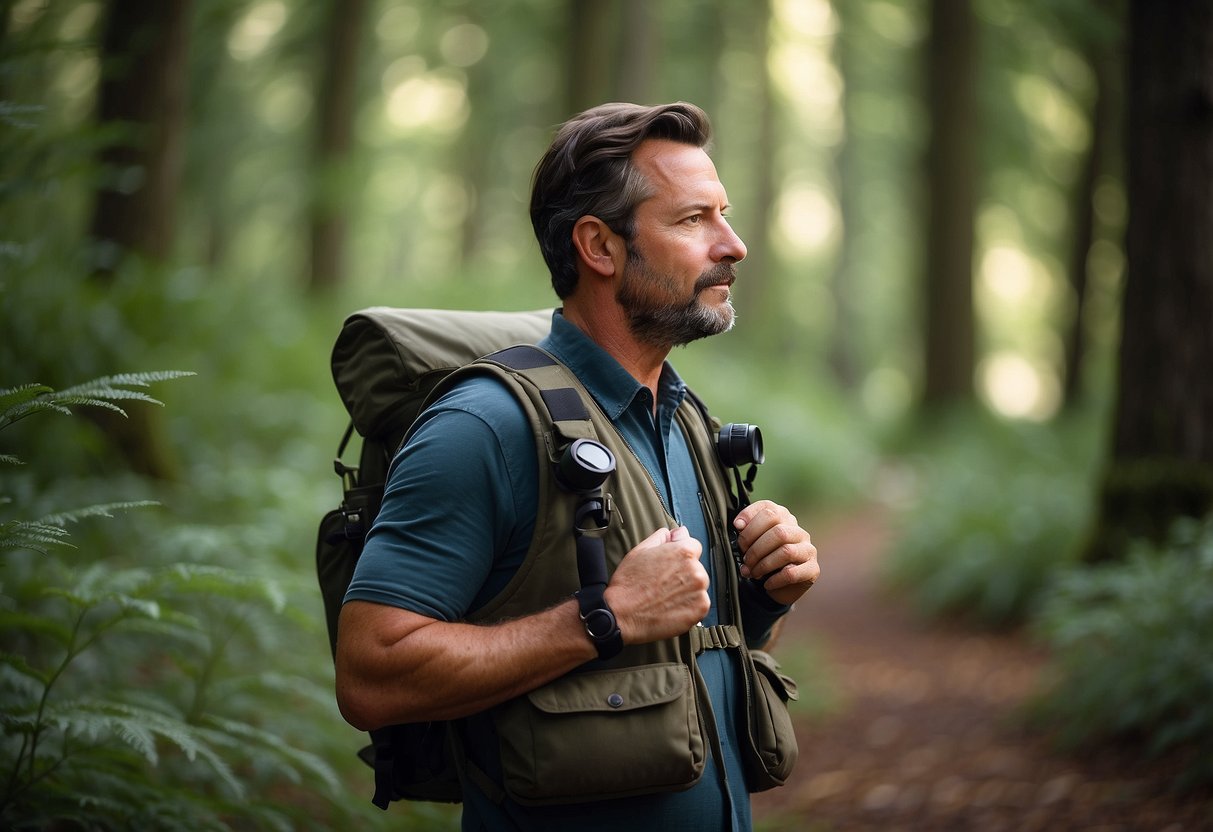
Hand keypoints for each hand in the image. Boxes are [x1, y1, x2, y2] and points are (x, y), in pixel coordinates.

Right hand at [604, 526, 710, 644]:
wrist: (622, 614)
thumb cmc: (629, 584)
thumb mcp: (641, 550)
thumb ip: (664, 537)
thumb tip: (679, 532)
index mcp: (684, 552)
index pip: (693, 546)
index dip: (678, 555)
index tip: (668, 565)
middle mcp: (696, 570)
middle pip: (697, 567)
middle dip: (683, 573)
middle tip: (662, 582)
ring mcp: (700, 591)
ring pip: (698, 586)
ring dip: (687, 589)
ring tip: (665, 596)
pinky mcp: (699, 610)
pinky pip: (700, 603)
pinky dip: (689, 606)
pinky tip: (670, 606)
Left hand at [734, 500, 818, 605]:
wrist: (780, 586)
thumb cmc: (764, 558)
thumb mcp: (753, 542)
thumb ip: (746, 531)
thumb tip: (739, 524)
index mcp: (783, 519)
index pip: (769, 509)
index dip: (750, 517)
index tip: (737, 528)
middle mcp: (798, 531)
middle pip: (778, 532)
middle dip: (756, 548)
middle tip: (745, 561)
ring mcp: (808, 549)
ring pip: (786, 552)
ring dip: (764, 565)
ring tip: (753, 573)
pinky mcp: (813, 569)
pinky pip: (792, 573)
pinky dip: (775, 580)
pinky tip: (766, 584)